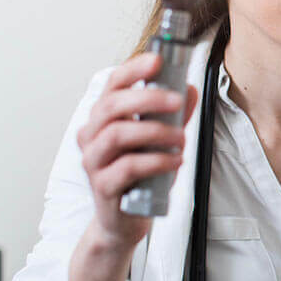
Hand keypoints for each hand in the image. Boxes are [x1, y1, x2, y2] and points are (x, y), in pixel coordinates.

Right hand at [76, 52, 197, 250]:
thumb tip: (189, 88)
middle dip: (147, 98)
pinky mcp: (102, 186)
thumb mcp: (161, 140)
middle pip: (112, 106)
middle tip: (178, 101)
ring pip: (117, 135)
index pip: (112, 84)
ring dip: (155, 132)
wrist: (124, 219)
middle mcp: (91, 136)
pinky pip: (127, 167)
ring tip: (181, 138)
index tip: (157, 60)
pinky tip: (175, 162)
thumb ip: (174, 115)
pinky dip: (156, 161)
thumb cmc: (140, 174)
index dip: (133, 69)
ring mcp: (93, 161)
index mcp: (104, 118)